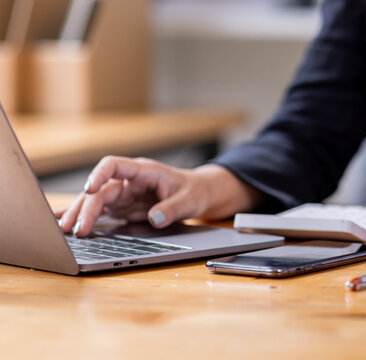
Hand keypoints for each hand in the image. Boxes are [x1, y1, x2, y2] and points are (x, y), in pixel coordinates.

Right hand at [54, 156, 261, 236]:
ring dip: (80, 215)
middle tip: (76, 229)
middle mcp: (129, 181)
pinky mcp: (123, 207)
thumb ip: (173, 209)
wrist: (199, 194)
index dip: (98, 175)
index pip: (114, 165)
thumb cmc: (195, 192)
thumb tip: (155, 219)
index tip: (89, 189)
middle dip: (85, 208)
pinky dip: (84, 218)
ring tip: (66, 231)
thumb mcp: (190, 200)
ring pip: (95, 202)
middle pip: (100, 190)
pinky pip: (100, 212)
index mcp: (144, 171)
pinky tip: (65, 224)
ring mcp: (124, 194)